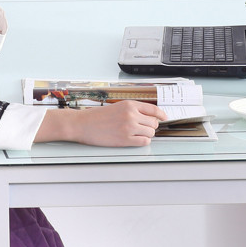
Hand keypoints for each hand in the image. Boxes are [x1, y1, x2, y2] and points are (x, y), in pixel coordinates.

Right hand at [36, 101, 167, 147]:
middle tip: (142, 128)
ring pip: (151, 133)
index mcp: (129, 105)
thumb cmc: (95, 116)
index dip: (161, 115)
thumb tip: (147, 117)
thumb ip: (132, 110)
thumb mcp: (116, 107)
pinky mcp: (125, 139)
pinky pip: (144, 142)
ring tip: (135, 134)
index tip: (164, 118)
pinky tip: (135, 140)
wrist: (82, 124)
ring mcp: (129, 128)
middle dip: (150, 126)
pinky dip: (143, 141)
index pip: (154, 110)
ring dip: (146, 134)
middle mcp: (131, 115)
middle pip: (154, 123)